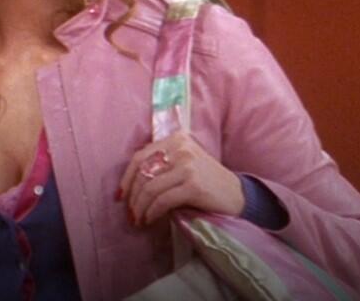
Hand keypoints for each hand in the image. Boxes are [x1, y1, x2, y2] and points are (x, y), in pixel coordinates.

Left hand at [117, 131, 243, 225]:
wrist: (239, 196)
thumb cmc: (207, 182)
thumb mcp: (184, 164)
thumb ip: (161, 165)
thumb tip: (128, 186)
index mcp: (176, 139)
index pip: (140, 157)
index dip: (126, 178)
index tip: (120, 196)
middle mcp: (181, 148)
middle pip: (143, 173)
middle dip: (132, 197)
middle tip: (129, 214)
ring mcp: (188, 166)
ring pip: (150, 188)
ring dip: (140, 207)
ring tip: (139, 219)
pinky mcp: (194, 185)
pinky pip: (163, 200)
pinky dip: (152, 212)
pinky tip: (150, 219)